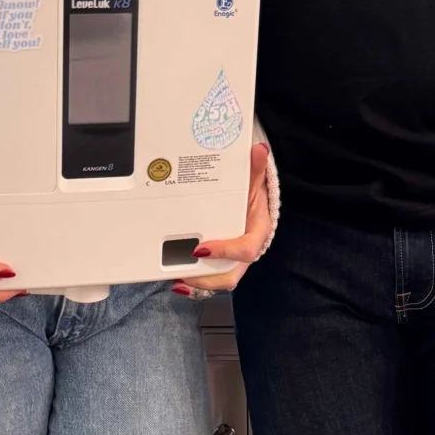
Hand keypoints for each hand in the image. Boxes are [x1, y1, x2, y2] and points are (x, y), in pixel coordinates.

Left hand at [180, 143, 272, 294]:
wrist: (254, 204)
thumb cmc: (254, 196)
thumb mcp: (254, 182)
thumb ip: (255, 168)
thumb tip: (259, 150)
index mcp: (257, 233)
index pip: (246, 249)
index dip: (225, 251)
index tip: (201, 248)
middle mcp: (245, 252)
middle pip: (230, 275)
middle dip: (206, 279)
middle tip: (182, 274)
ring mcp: (232, 259)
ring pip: (218, 279)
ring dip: (197, 283)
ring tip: (175, 280)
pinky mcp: (221, 262)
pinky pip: (210, 276)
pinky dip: (194, 280)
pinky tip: (176, 280)